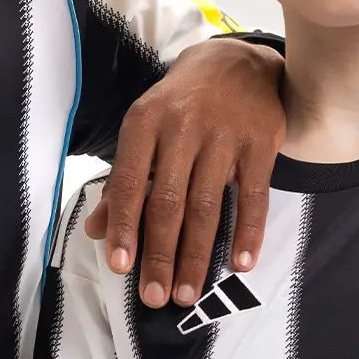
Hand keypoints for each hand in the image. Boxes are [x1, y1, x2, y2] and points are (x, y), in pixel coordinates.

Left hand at [84, 37, 284, 308]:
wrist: (237, 61)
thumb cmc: (181, 104)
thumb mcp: (144, 130)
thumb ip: (122, 182)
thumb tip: (98, 232)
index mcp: (145, 123)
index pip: (129, 183)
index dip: (125, 226)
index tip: (121, 266)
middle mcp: (183, 127)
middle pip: (169, 202)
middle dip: (160, 255)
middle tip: (155, 297)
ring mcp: (224, 135)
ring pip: (208, 206)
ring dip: (196, 255)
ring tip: (187, 293)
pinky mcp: (260, 143)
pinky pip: (253, 196)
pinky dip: (248, 232)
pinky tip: (240, 263)